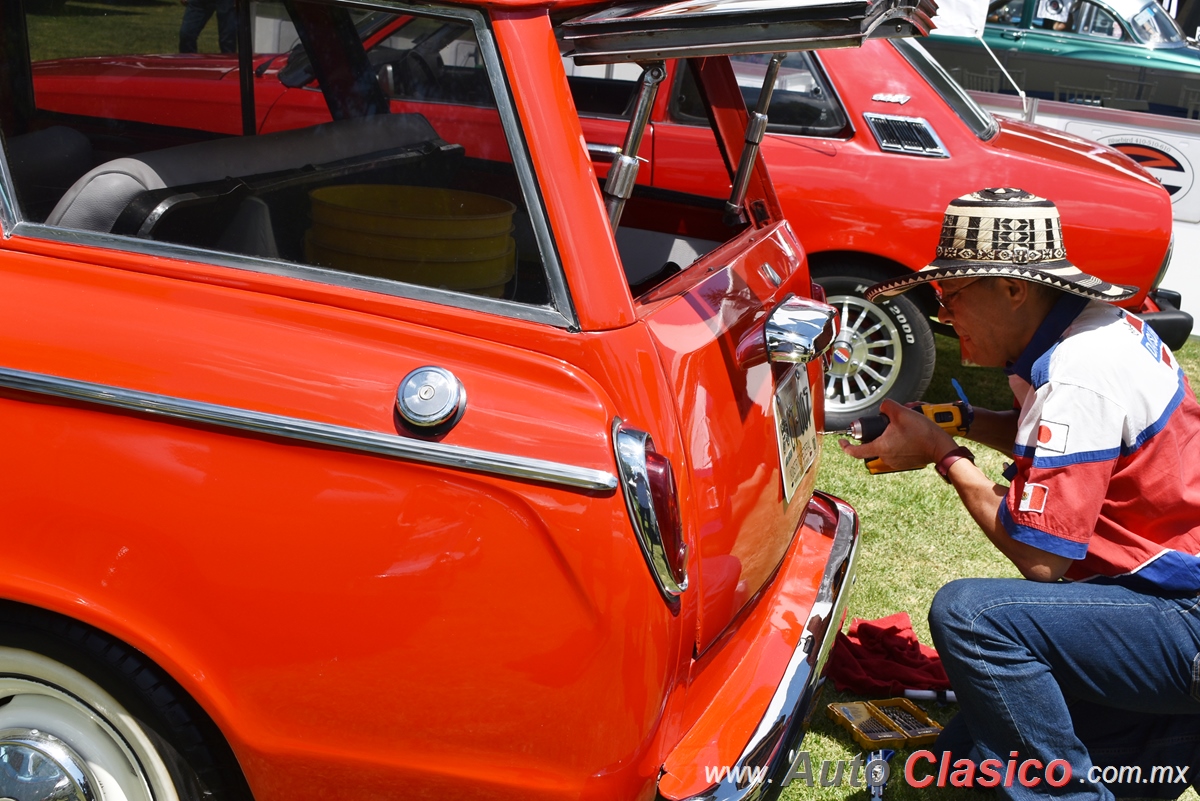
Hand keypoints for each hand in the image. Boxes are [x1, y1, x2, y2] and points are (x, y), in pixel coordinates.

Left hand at [838, 398, 957, 470]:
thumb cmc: (922, 432)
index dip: (845, 447)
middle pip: (872, 445)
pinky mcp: (905, 463)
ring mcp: (896, 462)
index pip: (855, 452)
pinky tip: (908, 435)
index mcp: (880, 447)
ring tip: (901, 429)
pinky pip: (896, 452)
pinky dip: (897, 443)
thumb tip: (883, 407)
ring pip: (885, 448)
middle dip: (875, 434)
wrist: (941, 447)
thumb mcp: (901, 412)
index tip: (841, 443)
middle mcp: (886, 457)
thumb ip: (887, 406)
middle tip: (884, 425)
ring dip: (888, 438)